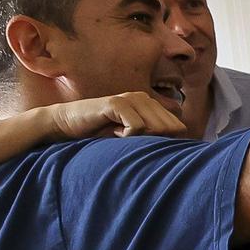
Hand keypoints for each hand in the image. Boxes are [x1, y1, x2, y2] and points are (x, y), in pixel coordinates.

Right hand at [47, 91, 185, 140]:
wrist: (68, 124)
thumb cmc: (100, 133)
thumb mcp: (131, 136)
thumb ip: (153, 138)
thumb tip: (180, 152)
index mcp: (150, 104)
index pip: (177, 126)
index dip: (166, 142)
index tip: (143, 145)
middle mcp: (143, 98)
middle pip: (169, 128)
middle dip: (154, 141)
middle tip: (128, 140)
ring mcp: (130, 98)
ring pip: (155, 127)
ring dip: (139, 139)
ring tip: (120, 135)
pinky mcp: (116, 102)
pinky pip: (136, 126)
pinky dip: (127, 136)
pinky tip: (113, 132)